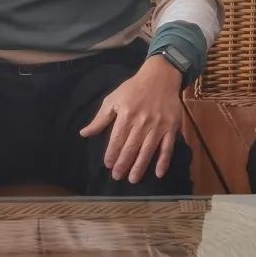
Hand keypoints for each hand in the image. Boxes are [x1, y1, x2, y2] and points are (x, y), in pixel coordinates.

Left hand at [80, 55, 182, 182]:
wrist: (159, 77)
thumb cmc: (133, 89)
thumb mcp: (113, 100)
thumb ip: (100, 119)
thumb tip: (84, 133)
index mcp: (126, 115)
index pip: (117, 139)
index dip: (112, 153)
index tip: (108, 165)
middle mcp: (142, 122)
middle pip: (131, 147)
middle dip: (123, 163)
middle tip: (117, 177)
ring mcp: (158, 126)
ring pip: (148, 150)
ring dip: (140, 166)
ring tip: (133, 179)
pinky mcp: (171, 127)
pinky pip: (167, 147)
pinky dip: (164, 161)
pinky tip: (159, 173)